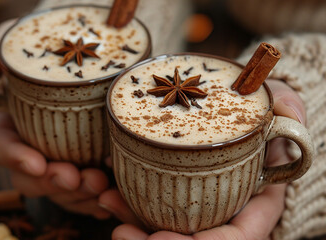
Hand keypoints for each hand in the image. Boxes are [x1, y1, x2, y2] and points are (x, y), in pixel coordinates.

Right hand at [0, 21, 110, 218]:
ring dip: (80, 194)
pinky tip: (113, 198)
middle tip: (75, 177)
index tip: (37, 163)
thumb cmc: (48, 50)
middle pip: (34, 178)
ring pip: (63, 190)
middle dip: (53, 183)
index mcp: (12, 123)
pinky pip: (88, 192)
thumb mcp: (17, 42)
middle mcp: (35, 146)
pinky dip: (99, 199)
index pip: (2, 147)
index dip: (15, 158)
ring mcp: (61, 159)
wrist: (89, 54)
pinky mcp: (87, 165)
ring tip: (101, 185)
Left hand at [98, 79, 305, 239]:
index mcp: (254, 204)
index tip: (164, 238)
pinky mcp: (170, 185)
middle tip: (123, 234)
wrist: (234, 109)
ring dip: (131, 223)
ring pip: (163, 226)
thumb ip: (289, 110)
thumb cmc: (258, 113)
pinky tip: (104, 189)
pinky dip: (124, 202)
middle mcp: (222, 209)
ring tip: (106, 202)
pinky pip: (147, 203)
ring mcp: (194, 200)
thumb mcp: (276, 106)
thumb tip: (290, 119)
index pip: (233, 238)